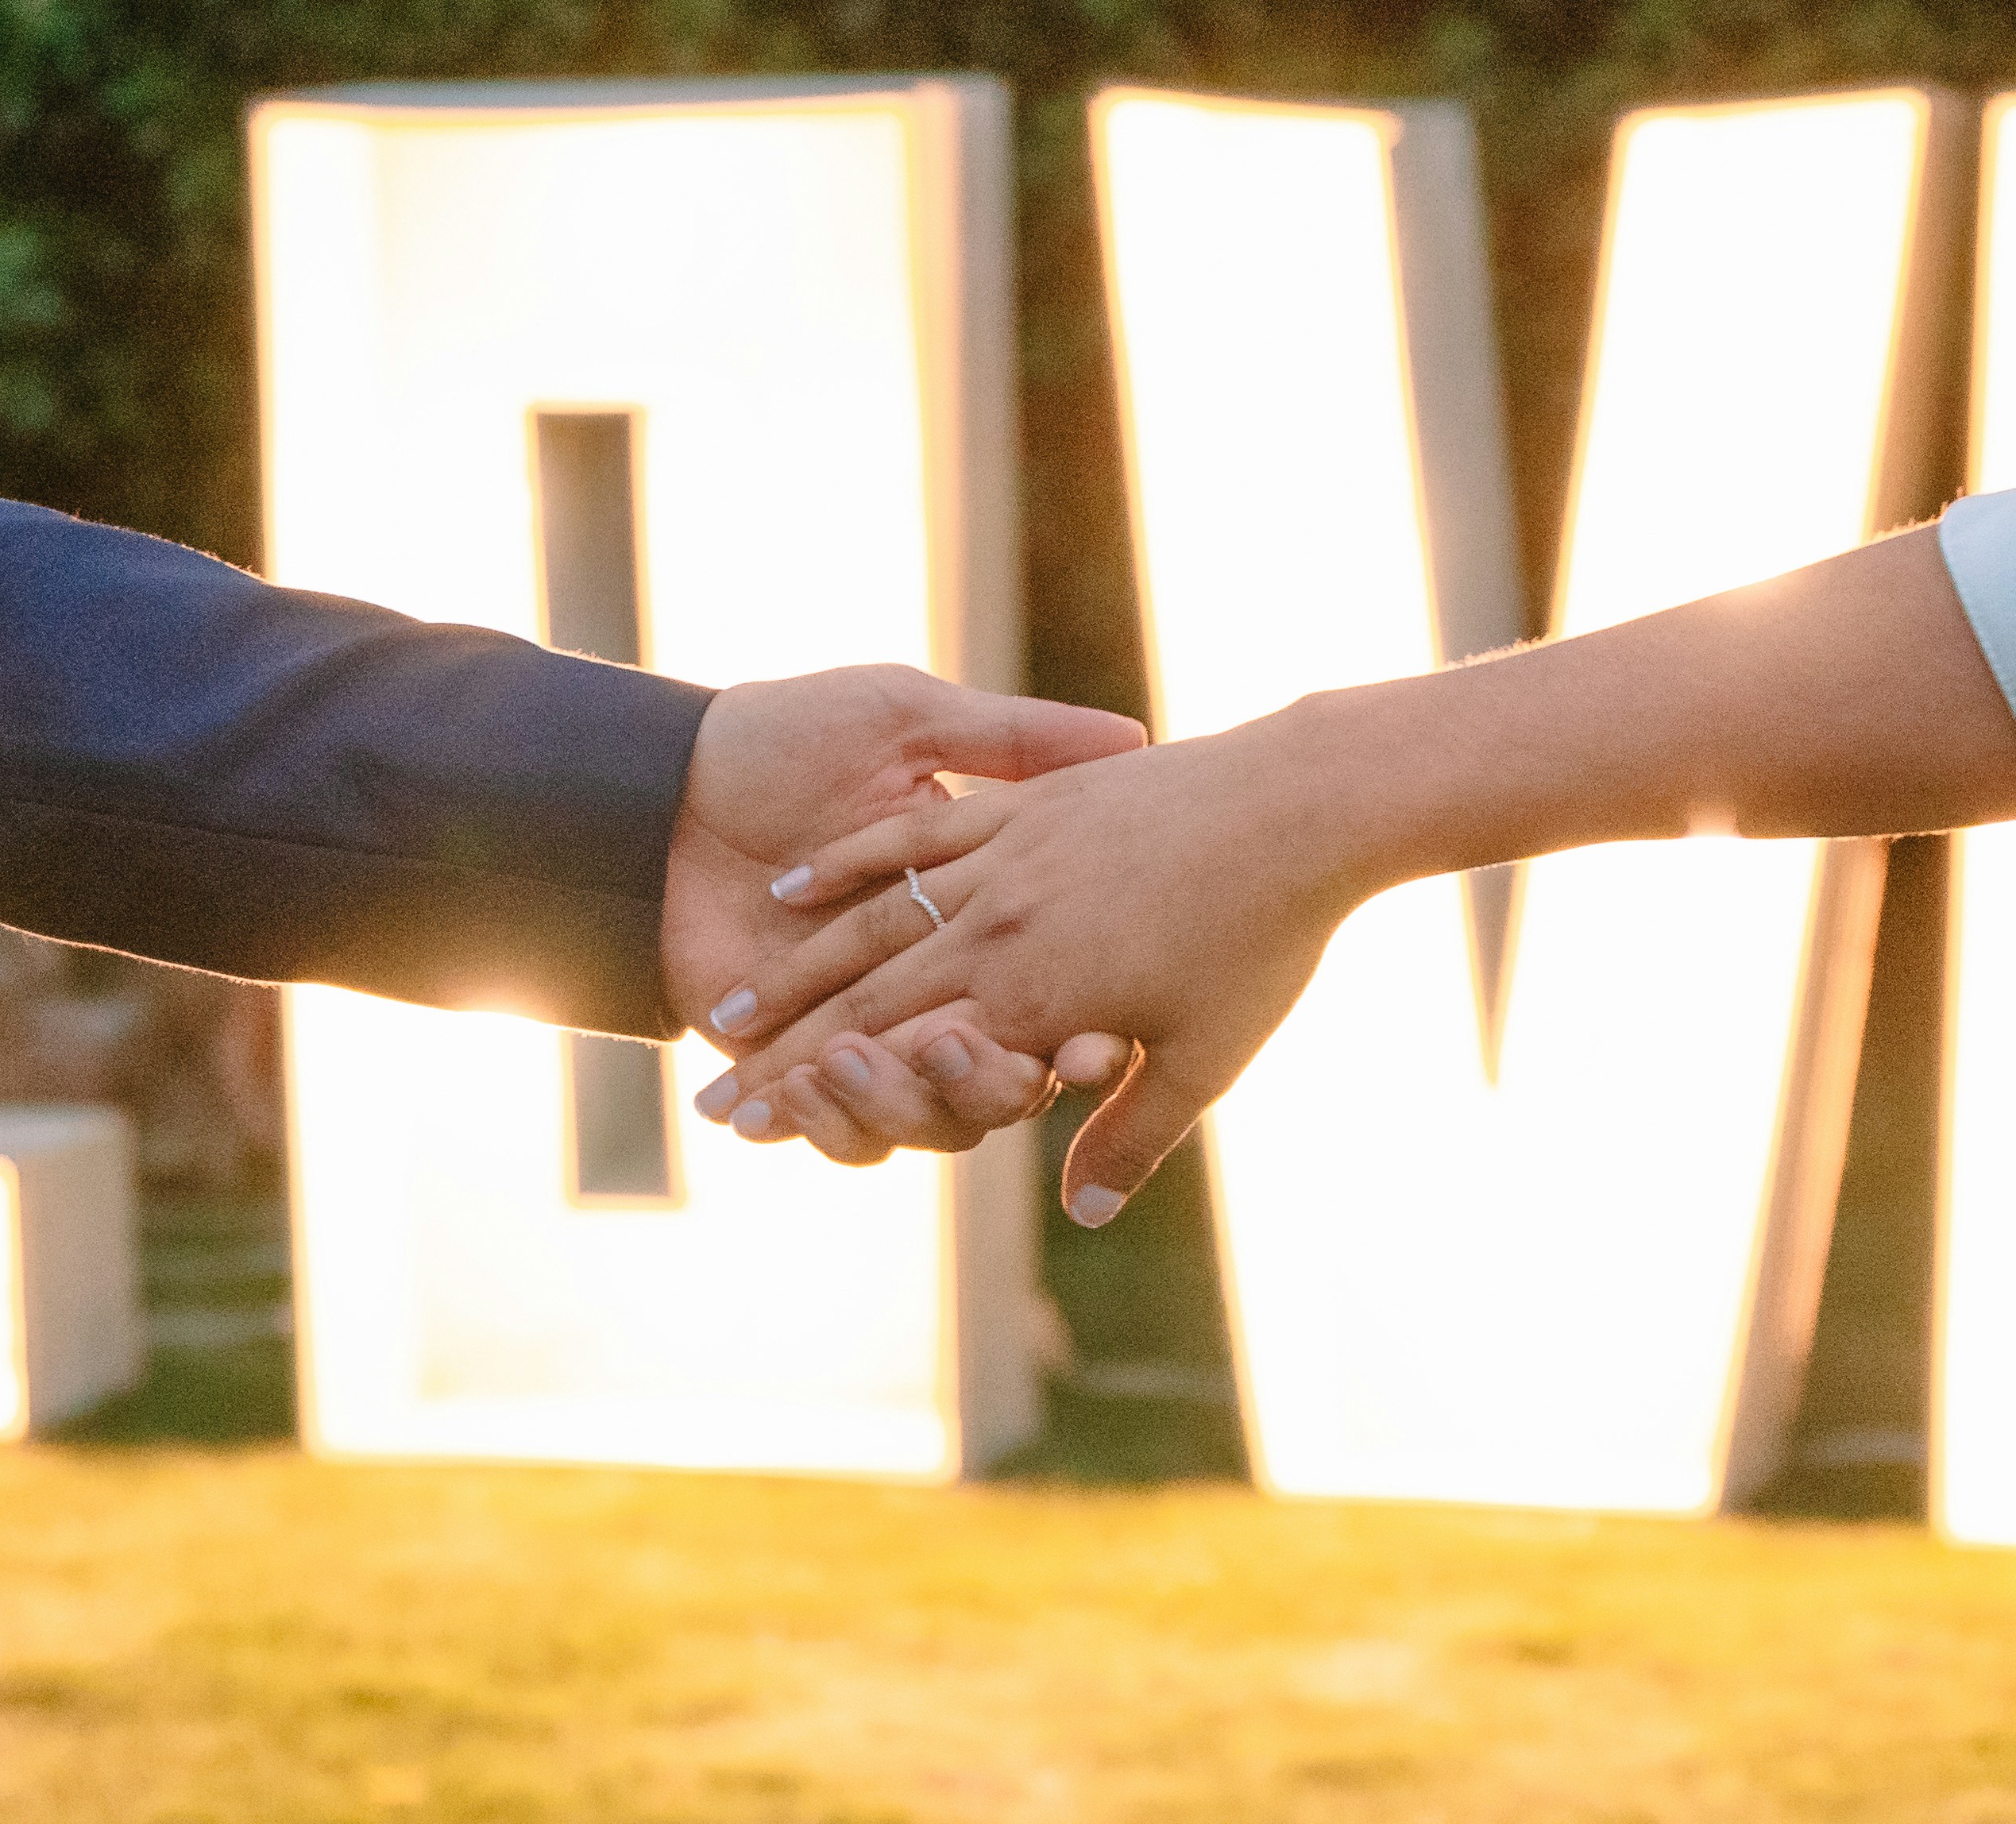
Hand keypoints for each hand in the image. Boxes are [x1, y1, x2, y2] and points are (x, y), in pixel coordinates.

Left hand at [660, 665, 1143, 1156]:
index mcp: (979, 919)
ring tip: (854, 1057)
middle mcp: (938, 990)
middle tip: (972, 1056)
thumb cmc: (783, 738)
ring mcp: (869, 1037)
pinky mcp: (800, 1069)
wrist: (665, 780)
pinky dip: (834, 1121)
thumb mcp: (906, 717)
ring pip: (927, 1119)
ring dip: (901, 1102)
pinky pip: (845, 1130)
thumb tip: (1131, 733)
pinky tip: (806, 1084)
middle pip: (999, 1078)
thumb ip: (1012, 737)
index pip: (1060, 1000)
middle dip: (993, 1082)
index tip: (1097, 1047)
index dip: (1086, 1036)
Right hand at [696, 721, 1374, 1219]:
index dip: (825, 1099)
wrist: (1301, 801)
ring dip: (797, 973)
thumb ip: (1132, 1134)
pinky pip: (917, 840)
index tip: (756, 1132)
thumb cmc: (1264, 939)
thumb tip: (1082, 1214)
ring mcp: (1007, 860)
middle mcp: (1003, 929)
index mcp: (1037, 999)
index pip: (904, 1062)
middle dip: (785, 1055)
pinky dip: (851, 868)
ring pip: (874, 925)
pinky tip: (797, 889)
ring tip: (735, 1010)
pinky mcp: (1027, 807)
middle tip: (713, 1095)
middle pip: (866, 1002)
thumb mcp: (1205, 1056)